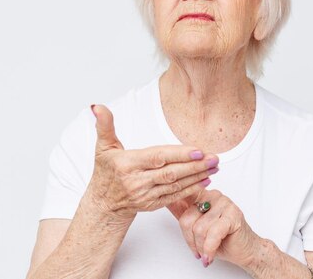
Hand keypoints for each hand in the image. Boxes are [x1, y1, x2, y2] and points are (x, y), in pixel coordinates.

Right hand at [89, 104, 218, 219]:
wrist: (104, 204)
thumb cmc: (106, 172)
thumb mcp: (102, 147)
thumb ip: (104, 125)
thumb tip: (98, 106)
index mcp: (127, 164)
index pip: (157, 157)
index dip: (178, 154)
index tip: (198, 150)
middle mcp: (137, 182)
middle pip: (171, 172)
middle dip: (195, 165)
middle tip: (214, 157)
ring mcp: (146, 195)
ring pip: (176, 185)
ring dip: (197, 176)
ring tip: (214, 166)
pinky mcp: (153, 204)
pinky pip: (175, 196)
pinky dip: (192, 188)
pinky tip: (205, 180)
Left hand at [168, 189, 259, 268]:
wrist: (245, 249)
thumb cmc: (221, 238)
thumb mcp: (195, 226)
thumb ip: (181, 212)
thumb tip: (165, 201)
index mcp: (202, 194)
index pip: (181, 196)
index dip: (172, 203)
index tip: (162, 203)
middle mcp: (213, 195)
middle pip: (187, 218)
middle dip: (190, 240)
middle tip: (197, 250)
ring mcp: (224, 203)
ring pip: (199, 228)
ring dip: (201, 247)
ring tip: (206, 252)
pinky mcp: (233, 215)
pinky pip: (212, 234)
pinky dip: (209, 249)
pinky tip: (209, 256)